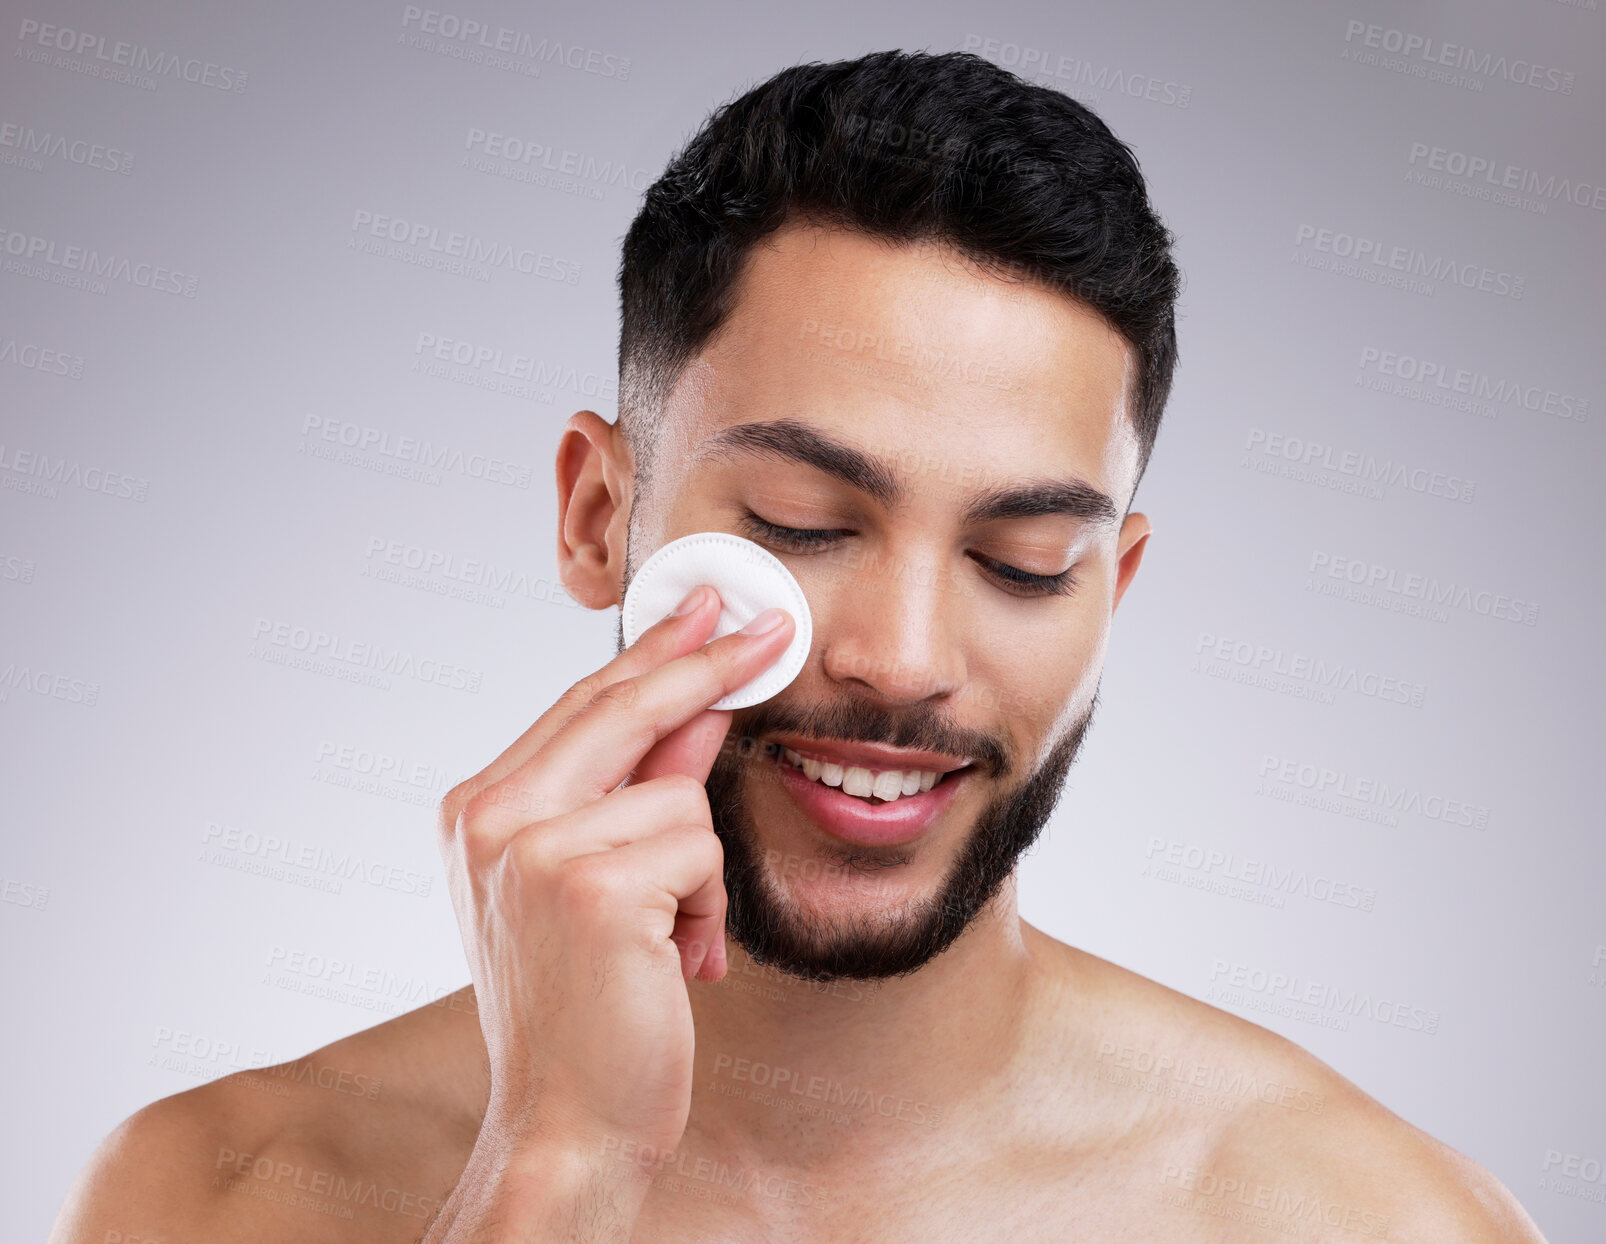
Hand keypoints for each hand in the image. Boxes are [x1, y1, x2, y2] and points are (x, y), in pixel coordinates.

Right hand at [435, 586, 793, 1173]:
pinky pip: (699, 848)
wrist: (565, 1125)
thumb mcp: (594, 883)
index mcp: (477, 812)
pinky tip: (672, 962)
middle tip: (769, 628)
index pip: (580, 707)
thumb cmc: (581, 1007)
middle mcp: (489, 818)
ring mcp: (533, 849)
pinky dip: (705, 908)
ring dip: (697, 873)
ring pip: (679, 795)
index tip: (702, 611)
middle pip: (622, 707)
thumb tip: (699, 707)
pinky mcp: (591, 886)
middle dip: (703, 664)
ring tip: (667, 942)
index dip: (651, 654)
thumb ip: (636, 790)